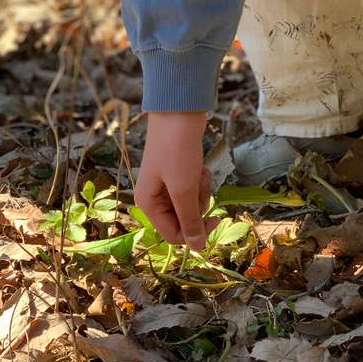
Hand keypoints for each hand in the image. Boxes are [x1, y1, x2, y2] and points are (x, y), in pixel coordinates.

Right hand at [134, 112, 218, 250]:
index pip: (173, 235)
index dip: (195, 233)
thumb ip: (190, 221)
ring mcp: (166, 185)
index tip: (215, 219)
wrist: (179, 113)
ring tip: (198, 172)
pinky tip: (199, 165)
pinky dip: (201, 179)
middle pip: (184, 220)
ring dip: (201, 190)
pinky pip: (194, 188)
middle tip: (199, 185)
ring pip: (192, 204)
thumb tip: (197, 248)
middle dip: (197, 204)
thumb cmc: (177, 151)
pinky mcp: (178, 174)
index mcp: (148, 204)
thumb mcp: (183, 189)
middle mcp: (154, 198)